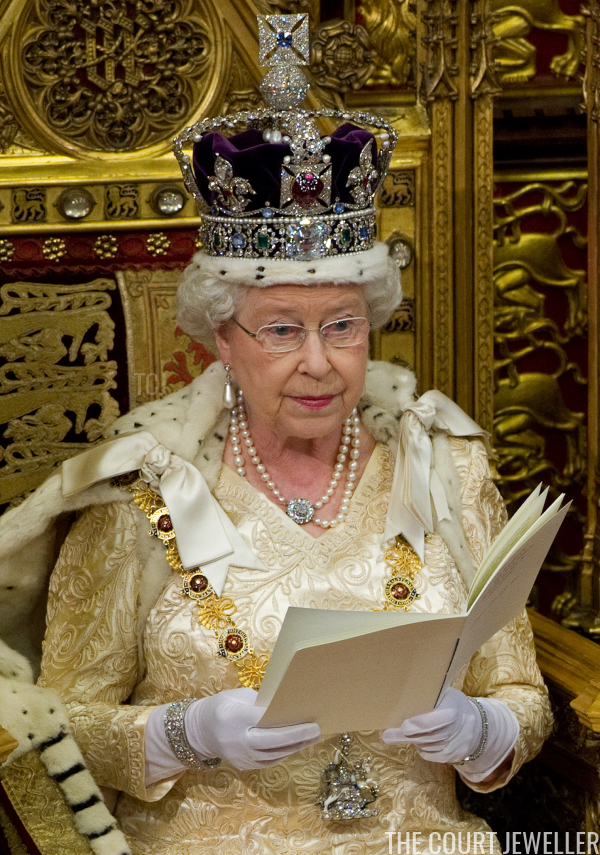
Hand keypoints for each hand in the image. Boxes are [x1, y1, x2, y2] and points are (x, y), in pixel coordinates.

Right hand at [185, 688, 320, 770]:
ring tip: (312, 737)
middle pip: (271, 740)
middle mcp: (237, 740)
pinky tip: (296, 746)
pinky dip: (283, 754)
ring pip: (273, 754)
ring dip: (295, 747)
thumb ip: (259, 702)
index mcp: (234, 717)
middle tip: (316, 730)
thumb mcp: (237, 696)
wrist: (199, 731)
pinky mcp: (243, 767)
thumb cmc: (222, 706)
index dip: (285, 718)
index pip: (263, 718)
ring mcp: (240, 757)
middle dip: (297, 736)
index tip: (304, 715)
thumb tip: (285, 704)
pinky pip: (268, 762)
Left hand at [382, 688, 518, 782]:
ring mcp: (452, 747)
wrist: (477, 726)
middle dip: (404, 736)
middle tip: (387, 735)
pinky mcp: (450, 757)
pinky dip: (420, 747)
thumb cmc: (455, 705)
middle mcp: (454, 732)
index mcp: (453, 712)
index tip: (403, 725)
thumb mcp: (447, 695)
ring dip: (410, 740)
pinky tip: (416, 740)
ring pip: (425, 746)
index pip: (432, 722)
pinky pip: (429, 754)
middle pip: (425, 736)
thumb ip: (430, 697)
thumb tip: (405, 691)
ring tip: (393, 736)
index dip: (417, 724)